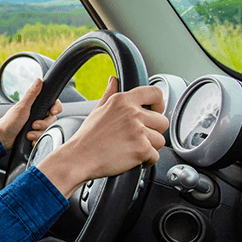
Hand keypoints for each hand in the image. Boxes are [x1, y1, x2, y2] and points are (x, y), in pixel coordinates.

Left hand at [0, 78, 61, 150]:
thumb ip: (32, 94)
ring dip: (38, 134)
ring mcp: (36, 126)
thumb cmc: (10, 121)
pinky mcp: (34, 136)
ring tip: (28, 134)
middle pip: (51, 119)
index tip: (52, 112)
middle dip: (43, 124)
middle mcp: (37, 115)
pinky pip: (42, 139)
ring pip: (46, 130)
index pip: (54, 105)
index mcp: (36, 106)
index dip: (56, 108)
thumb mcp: (22, 107)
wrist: (2, 138)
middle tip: (33, 125)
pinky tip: (30, 140)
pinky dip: (36, 140)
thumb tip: (39, 80)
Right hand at [37, 76, 168, 197]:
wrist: (79, 158)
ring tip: (131, 149)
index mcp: (122, 101)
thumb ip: (110, 93)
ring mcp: (138, 131)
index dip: (159, 104)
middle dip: (153, 132)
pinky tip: (131, 159)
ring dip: (149, 148)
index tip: (156, 111)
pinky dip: (146, 161)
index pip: (155, 93)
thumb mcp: (97, 110)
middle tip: (137, 138)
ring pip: (160, 140)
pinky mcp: (141, 149)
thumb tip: (113, 80)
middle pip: (162, 121)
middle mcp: (132, 113)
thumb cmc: (87, 137)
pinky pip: (155, 156)